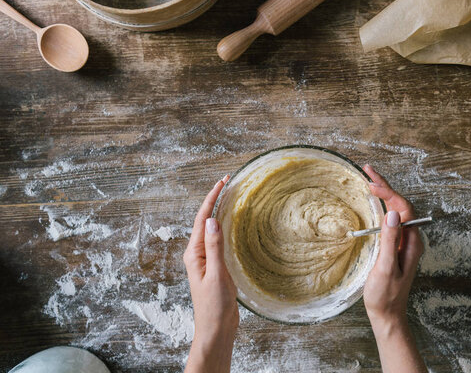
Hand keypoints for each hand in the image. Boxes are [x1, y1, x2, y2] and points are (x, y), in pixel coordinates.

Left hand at [183, 176, 237, 372]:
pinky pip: (220, 240)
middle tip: (228, 182)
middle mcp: (198, 254)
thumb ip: (214, 247)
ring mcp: (207, 260)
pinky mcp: (216, 266)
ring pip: (213, 229)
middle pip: (205, 220)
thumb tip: (211, 220)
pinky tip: (235, 224)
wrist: (216, 329)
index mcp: (194, 253)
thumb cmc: (214, 306)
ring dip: (220, 212)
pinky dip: (227, 227)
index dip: (211, 198)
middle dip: (215, 200)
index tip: (222, 182)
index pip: (201, 219)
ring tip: (231, 196)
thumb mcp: (217, 274)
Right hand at [363, 165, 426, 372]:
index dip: (389, 192)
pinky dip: (382, 206)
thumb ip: (390, 241)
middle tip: (368, 170)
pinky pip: (391, 219)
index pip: (404, 208)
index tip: (371, 182)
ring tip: (370, 179)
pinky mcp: (396, 246)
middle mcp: (411, 238)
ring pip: (397, 210)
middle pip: (401, 205)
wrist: (387, 314)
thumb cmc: (385, 295)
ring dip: (384, 193)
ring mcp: (404, 241)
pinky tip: (374, 201)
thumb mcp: (385, 268)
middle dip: (386, 186)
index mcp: (412, 242)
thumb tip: (393, 213)